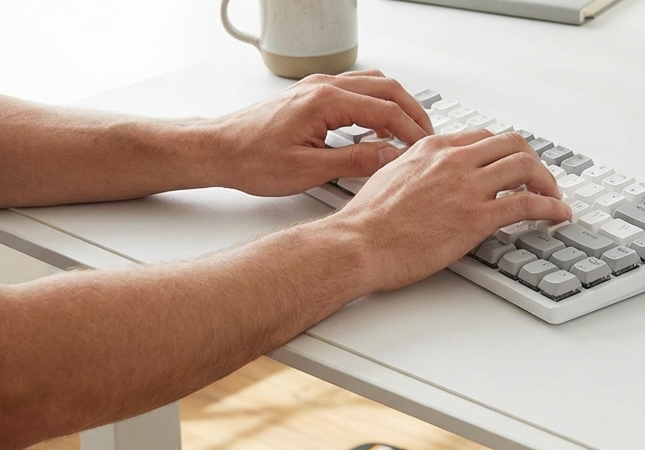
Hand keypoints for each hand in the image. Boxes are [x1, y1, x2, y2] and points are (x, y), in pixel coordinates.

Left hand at [209, 69, 431, 196]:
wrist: (217, 149)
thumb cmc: (251, 159)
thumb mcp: (308, 170)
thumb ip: (354, 161)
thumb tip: (390, 156)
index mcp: (325, 101)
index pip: (385, 111)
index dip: (412, 132)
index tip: (426, 149)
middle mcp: (323, 86)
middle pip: (387, 89)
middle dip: (413, 113)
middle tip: (427, 139)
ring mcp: (317, 87)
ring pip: (373, 84)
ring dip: (396, 105)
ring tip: (409, 132)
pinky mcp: (311, 94)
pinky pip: (356, 89)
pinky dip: (376, 104)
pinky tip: (377, 128)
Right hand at [332, 129, 571, 292]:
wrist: (359, 243)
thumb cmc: (367, 220)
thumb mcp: (390, 175)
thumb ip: (417, 169)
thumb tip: (427, 176)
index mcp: (433, 147)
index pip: (484, 137)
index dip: (505, 152)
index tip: (512, 167)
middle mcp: (454, 160)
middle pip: (512, 144)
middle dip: (533, 162)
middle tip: (540, 181)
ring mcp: (468, 187)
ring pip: (526, 167)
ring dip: (547, 182)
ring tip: (553, 198)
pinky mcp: (477, 217)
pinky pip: (528, 204)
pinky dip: (551, 207)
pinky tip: (558, 215)